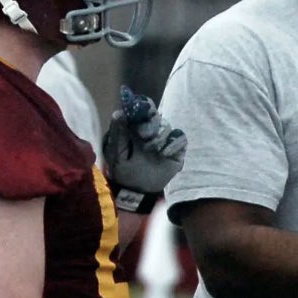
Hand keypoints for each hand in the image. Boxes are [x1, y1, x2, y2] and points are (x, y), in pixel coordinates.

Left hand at [103, 85, 186, 212]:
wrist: (138, 191)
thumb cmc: (124, 171)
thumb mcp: (116, 154)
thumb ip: (118, 134)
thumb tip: (118, 113)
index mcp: (136, 128)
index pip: (143, 110)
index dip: (144, 106)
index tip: (142, 110)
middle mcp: (152, 131)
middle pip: (157, 116)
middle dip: (151, 124)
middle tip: (143, 135)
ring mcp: (165, 139)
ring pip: (168, 127)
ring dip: (159, 137)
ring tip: (152, 150)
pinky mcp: (176, 149)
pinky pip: (180, 138)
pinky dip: (173, 144)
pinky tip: (164, 154)